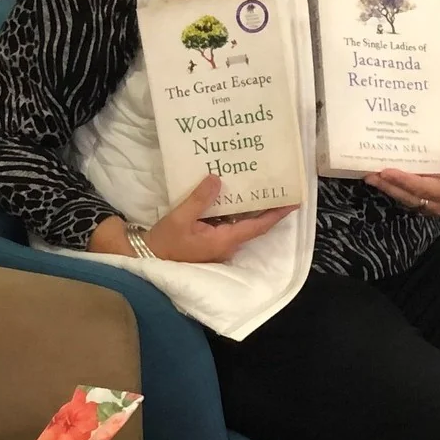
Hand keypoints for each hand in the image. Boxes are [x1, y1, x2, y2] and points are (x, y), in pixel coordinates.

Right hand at [145, 176, 296, 263]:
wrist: (144, 259)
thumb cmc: (163, 243)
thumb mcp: (179, 219)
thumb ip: (199, 200)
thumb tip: (218, 179)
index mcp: (225, 240)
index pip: (259, 226)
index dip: (277, 214)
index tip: (294, 201)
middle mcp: (228, 244)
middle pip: (253, 223)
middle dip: (265, 205)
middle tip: (275, 183)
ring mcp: (219, 243)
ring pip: (240, 222)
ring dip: (247, 205)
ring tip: (256, 182)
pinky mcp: (210, 240)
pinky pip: (227, 223)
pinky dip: (231, 209)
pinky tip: (229, 192)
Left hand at [366, 137, 439, 216]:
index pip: (424, 188)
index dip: (405, 181)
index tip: (387, 171)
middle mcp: (436, 203)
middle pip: (408, 195)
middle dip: (389, 185)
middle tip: (372, 173)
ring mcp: (425, 204)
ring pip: (402, 197)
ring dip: (385, 187)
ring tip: (369, 174)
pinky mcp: (416, 200)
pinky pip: (400, 194)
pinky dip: (388, 186)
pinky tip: (375, 176)